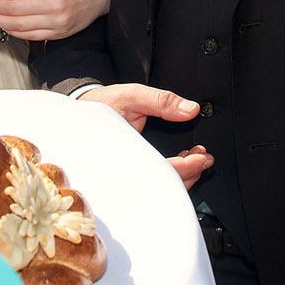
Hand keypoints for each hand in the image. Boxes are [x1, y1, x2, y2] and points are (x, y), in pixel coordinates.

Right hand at [78, 84, 213, 187]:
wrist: (79, 110)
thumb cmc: (100, 105)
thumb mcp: (132, 96)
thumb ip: (161, 101)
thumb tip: (190, 110)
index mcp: (124, 156)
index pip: (162, 171)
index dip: (187, 167)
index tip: (202, 157)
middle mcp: (125, 172)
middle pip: (164, 186)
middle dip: (191, 174)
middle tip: (204, 158)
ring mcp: (126, 175)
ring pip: (159, 188)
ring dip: (183, 176)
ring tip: (196, 159)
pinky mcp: (128, 174)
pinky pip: (152, 182)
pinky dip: (170, 174)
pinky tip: (181, 162)